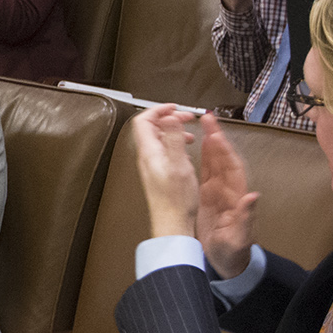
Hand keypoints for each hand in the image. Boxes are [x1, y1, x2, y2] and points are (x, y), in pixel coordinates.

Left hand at [128, 105, 200, 240]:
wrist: (172, 225)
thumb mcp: (179, 164)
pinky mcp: (158, 175)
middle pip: (151, 128)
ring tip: (189, 135)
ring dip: (173, 132)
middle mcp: (147, 158)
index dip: (158, 110)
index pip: (144, 120)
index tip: (174, 108)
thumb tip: (169, 117)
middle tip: (186, 118)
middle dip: (169, 119)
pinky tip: (186, 154)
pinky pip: (164, 152)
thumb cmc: (176, 200)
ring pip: (159, 140)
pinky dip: (175, 146)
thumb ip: (173, 138)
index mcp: (149, 152)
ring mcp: (152, 167)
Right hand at [192, 113, 259, 277]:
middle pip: (223, 159)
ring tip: (203, 121)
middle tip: (208, 117)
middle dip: (216, 137)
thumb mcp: (239, 239)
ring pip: (214, 161)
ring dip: (210, 141)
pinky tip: (198, 142)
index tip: (215, 136)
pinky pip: (206, 171)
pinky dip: (203, 156)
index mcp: (236, 198)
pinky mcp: (208, 196)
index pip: (231, 169)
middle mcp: (229, 190)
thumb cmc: (234, 253)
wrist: (226, 264)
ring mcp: (218, 191)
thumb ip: (246, 218)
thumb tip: (253, 196)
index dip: (224, 152)